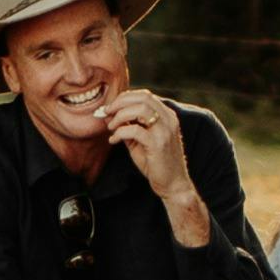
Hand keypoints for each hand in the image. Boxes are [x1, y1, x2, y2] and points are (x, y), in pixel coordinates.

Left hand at [97, 89, 210, 245]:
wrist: (173, 184)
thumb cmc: (156, 162)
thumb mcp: (140, 140)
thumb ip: (128, 126)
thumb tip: (108, 114)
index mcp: (167, 115)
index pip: (145, 95)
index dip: (124, 98)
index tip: (110, 107)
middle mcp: (169, 119)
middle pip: (142, 98)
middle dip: (120, 103)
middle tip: (106, 113)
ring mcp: (165, 131)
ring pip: (140, 109)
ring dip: (120, 116)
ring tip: (111, 127)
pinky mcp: (158, 144)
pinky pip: (135, 130)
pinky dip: (120, 132)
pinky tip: (114, 140)